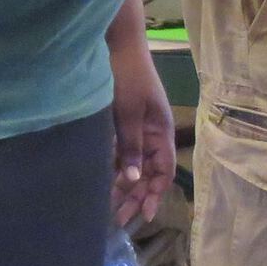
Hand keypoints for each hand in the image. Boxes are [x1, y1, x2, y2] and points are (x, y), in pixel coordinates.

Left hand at [108, 33, 176, 226]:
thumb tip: (132, 180)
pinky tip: (102, 181)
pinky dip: (114, 168)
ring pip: (134, 164)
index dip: (157, 193)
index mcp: (161, 131)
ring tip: (109, 206)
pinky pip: (121, 152)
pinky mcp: (122, 123)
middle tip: (120, 219)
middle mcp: (152, 133)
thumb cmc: (128, 78)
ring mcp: (138, 128)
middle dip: (137, 195)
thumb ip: (131, 147)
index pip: (164, 169)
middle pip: (149, 171)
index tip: (146, 215)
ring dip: (124, 185)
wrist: (118, 46)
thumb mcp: (129, 114)